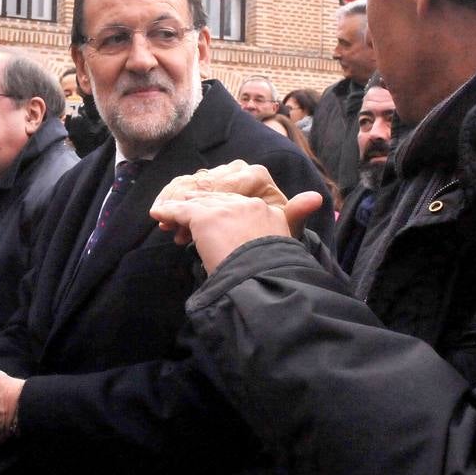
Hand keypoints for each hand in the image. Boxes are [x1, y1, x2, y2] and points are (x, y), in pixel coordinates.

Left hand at [151, 163, 323, 272]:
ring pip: (196, 205)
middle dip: (197, 211)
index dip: (219, 212)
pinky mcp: (205, 216)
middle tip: (181, 224)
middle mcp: (245, 204)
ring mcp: (224, 209)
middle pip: (214, 201)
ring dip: (180, 213)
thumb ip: (295, 217)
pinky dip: (167, 212)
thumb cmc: (278, 268)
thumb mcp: (288, 241)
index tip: (209, 225)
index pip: (234, 204)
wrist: (266, 278)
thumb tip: (318, 197)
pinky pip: (181, 211)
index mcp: (265, 209)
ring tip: (167, 221)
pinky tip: (157, 215)